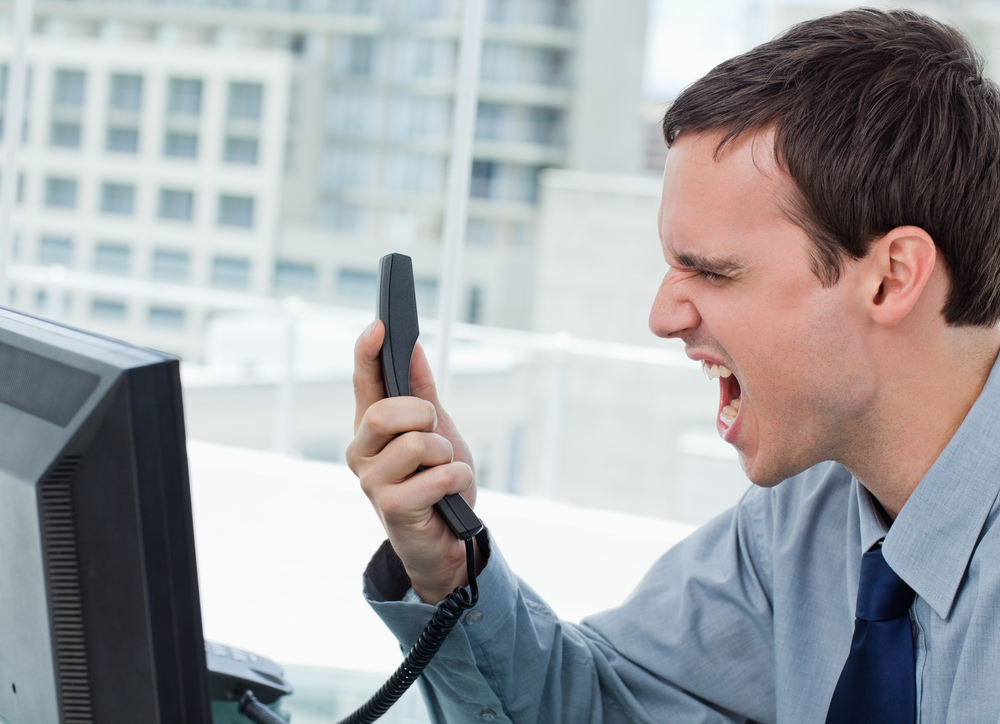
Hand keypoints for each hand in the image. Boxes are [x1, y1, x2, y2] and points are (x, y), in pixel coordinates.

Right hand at [346, 320, 480, 603]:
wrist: (449, 540)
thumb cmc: (437, 483)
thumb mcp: (436, 431)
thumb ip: (422, 393)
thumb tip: (413, 349)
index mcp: (370, 429)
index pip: (364, 382)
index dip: (367, 352)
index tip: (380, 325)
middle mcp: (362, 453)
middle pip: (385, 412)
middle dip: (423, 417)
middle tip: (435, 434)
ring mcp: (373, 483)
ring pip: (417, 444)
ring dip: (446, 455)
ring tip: (444, 470)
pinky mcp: (392, 509)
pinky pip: (437, 476)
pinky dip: (457, 479)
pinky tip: (452, 492)